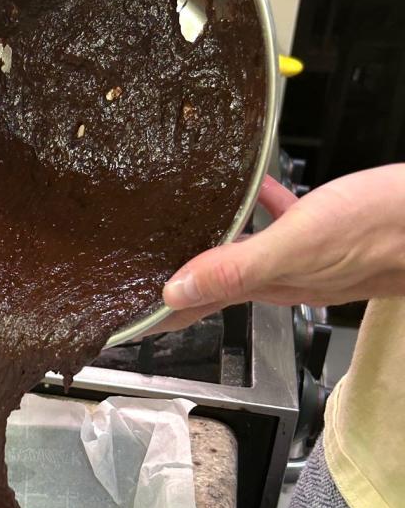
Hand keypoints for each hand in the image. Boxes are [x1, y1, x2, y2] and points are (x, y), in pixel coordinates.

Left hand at [156, 167, 404, 330]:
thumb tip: (177, 289)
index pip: (202, 306)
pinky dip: (265, 205)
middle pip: (218, 281)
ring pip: (250, 252)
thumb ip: (238, 266)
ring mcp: (313, 253)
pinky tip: (259, 188)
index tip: (128, 319)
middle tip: (144, 272)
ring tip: (187, 227)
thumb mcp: (299, 244)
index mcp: (274, 284)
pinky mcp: (335, 228)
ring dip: (219, 243)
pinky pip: (286, 218)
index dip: (164, 314)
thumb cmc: (386, 228)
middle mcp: (290, 275)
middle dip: (181, 279)